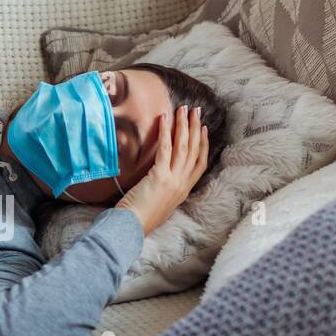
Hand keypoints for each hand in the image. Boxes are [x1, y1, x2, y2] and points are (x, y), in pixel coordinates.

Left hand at [116, 105, 208, 236]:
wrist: (132, 227)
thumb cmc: (139, 218)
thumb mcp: (160, 203)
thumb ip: (165, 189)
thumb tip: (160, 177)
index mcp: (184, 191)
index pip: (200, 164)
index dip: (203, 145)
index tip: (203, 129)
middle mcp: (182, 184)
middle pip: (194, 151)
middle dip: (195, 128)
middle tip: (196, 111)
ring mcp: (173, 180)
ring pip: (183, 147)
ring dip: (183, 125)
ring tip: (184, 109)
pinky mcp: (160, 176)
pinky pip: (165, 149)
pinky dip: (165, 132)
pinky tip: (164, 119)